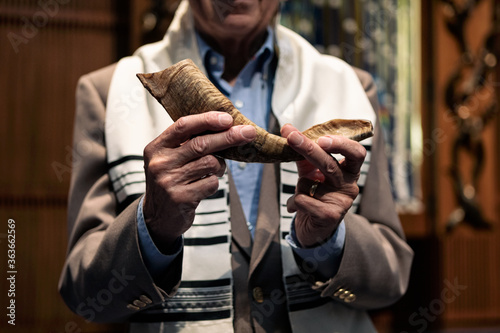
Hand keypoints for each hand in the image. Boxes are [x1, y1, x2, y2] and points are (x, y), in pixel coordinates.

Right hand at [142, 112, 255, 251]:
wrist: (157, 218)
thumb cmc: (170, 182)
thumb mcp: (170, 159)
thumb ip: (188, 144)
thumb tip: (225, 126)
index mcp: (156, 148)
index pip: (183, 126)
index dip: (207, 120)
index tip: (228, 118)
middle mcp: (160, 163)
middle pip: (201, 144)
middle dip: (228, 137)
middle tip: (248, 132)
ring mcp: (169, 181)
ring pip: (210, 163)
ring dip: (220, 166)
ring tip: (215, 170)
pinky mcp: (181, 198)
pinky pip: (211, 183)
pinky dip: (214, 182)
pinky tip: (204, 186)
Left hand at [281, 123, 366, 247]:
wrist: (313, 228)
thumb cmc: (314, 194)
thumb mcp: (311, 171)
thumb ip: (303, 153)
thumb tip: (288, 130)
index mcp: (349, 171)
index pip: (357, 153)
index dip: (341, 144)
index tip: (322, 137)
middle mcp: (350, 185)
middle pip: (330, 164)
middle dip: (308, 148)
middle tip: (292, 137)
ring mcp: (342, 202)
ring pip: (312, 181)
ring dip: (300, 183)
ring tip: (300, 190)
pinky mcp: (330, 216)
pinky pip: (303, 199)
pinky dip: (293, 201)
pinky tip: (295, 208)